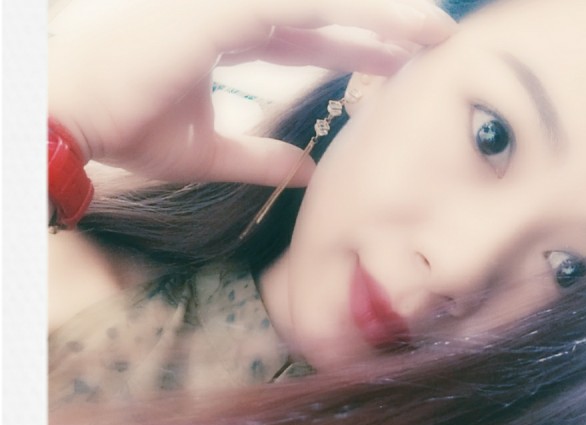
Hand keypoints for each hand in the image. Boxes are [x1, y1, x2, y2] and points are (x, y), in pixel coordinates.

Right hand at [48, 0, 456, 185]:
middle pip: (329, 9)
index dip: (359, 46)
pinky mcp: (226, 4)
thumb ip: (261, 157)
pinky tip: (404, 25)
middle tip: (438, 40)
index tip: (402, 64)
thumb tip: (307, 172)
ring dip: (387, 13)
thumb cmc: (124, 127)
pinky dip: (361, 11)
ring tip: (440, 32)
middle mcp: (236, 5)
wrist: (70, 116)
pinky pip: (311, 3)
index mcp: (229, 31)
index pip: (311, 32)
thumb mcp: (209, 150)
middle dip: (385, 25)